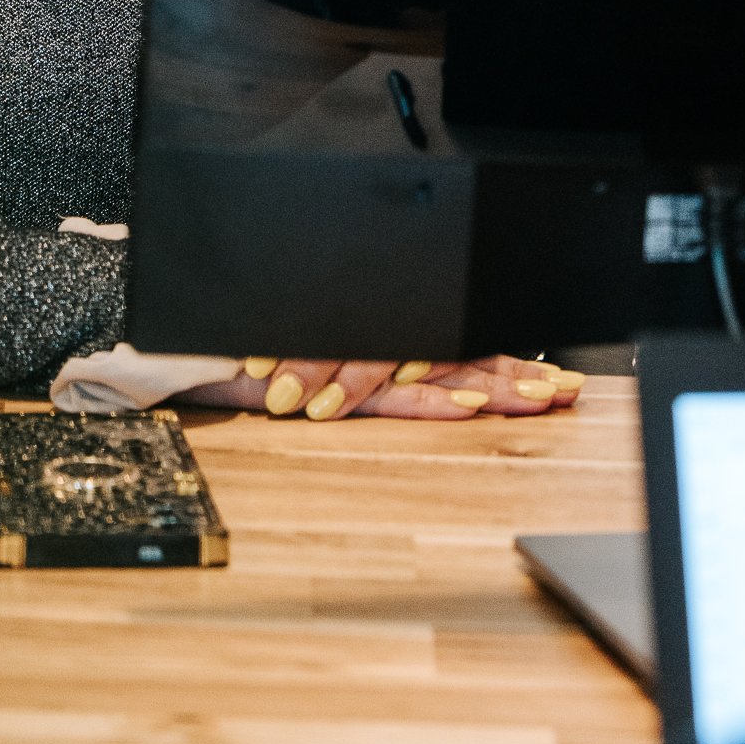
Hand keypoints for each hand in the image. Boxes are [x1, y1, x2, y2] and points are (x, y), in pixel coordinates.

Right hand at [181, 356, 584, 420]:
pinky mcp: (325, 380)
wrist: (177, 342)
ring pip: (433, 368)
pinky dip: (427, 398)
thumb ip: (352, 378)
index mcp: (372, 344)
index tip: (551, 380)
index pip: (448, 349)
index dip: (501, 363)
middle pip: (453, 355)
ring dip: (489, 382)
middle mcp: (368, 347)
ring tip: (539, 397)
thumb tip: (406, 394)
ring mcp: (349, 359)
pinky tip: (465, 402)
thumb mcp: (305, 371)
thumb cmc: (238, 353)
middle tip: (567, 390)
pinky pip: (385, 391)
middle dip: (514, 373)